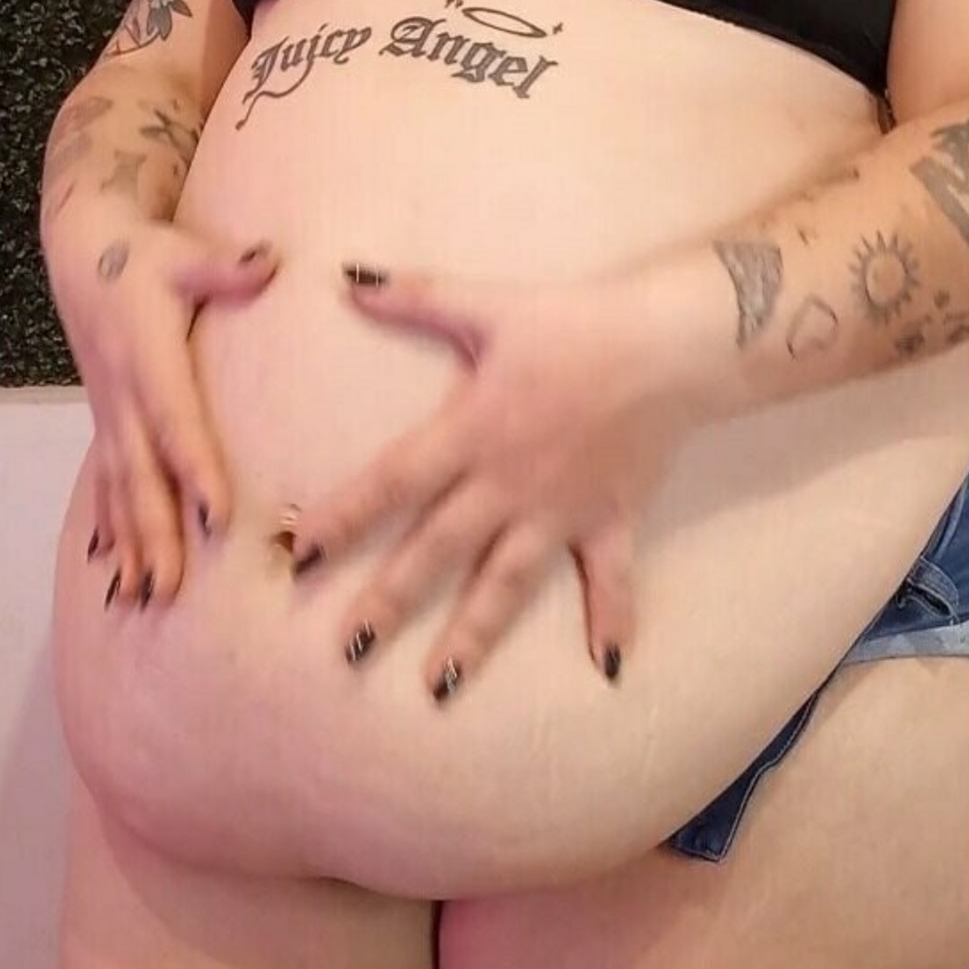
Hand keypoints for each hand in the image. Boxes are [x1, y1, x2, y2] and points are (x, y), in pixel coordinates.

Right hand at [52, 217, 279, 606]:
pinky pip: (103, 483)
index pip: (175, 420)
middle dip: (154, 533)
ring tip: (141, 598)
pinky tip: (113, 572)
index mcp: (148, 357)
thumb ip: (227, 266)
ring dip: (129, 545)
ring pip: (117, 489)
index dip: (194, 466)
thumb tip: (270, 263)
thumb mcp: (183, 253)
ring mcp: (109, 413)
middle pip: (140, 473)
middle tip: (169, 588)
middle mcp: (122, 395)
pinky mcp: (105, 421)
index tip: (216, 513)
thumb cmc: (143, 255)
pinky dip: (109, 529)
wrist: (83, 251)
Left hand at [280, 259, 695, 700]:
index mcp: (470, 431)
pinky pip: (610, 578)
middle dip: (390, 602)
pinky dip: (613, 620)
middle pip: (437, 551)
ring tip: (440, 687)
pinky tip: (608, 668)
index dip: (342, 516)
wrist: (671, 345)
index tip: (298, 555)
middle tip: (349, 652)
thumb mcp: (490, 304)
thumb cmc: (576, 322)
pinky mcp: (611, 517)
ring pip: (507, 584)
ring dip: (474, 636)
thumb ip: (417, 296)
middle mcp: (507, 483)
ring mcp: (560, 510)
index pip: (391, 481)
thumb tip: (347, 281)